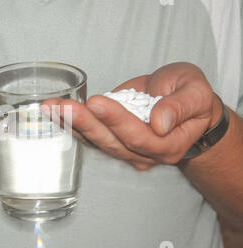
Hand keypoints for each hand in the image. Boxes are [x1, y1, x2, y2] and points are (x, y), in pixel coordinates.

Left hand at [47, 62, 222, 169]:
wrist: (183, 104)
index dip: (116, 120)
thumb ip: (181, 106)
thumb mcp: (197, 93)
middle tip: (63, 106)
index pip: (139, 137)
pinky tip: (54, 111)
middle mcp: (143, 154)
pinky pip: (89, 135)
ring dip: (71, 124)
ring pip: (95, 141)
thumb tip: (159, 122)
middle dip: (84, 123)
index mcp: (168, 145)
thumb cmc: (191, 97)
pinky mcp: (111, 140)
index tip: (97, 102)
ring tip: (51, 108)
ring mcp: (125, 150)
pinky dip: (70, 123)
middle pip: (110, 142)